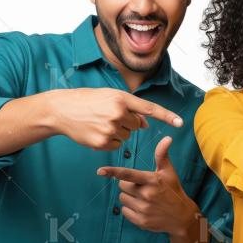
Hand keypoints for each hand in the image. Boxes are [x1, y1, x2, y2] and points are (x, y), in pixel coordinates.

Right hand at [48, 88, 182, 150]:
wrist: (62, 110)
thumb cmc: (88, 101)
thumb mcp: (110, 97)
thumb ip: (130, 108)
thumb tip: (146, 124)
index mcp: (121, 98)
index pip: (150, 108)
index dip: (167, 116)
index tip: (180, 123)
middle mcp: (117, 113)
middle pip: (137, 125)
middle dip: (128, 122)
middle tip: (108, 115)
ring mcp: (109, 129)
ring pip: (126, 136)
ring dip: (118, 131)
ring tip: (100, 122)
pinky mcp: (102, 142)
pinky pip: (116, 145)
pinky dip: (110, 141)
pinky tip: (96, 132)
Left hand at [96, 136, 199, 236]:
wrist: (181, 216)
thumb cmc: (173, 190)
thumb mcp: (168, 172)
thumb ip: (162, 154)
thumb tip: (167, 138)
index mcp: (151, 180)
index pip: (128, 174)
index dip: (113, 171)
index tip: (100, 171)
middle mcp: (146, 195)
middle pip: (122, 185)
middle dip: (129, 185)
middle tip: (142, 187)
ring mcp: (143, 209)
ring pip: (122, 198)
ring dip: (129, 197)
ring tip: (143, 198)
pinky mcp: (141, 221)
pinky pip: (124, 211)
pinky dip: (130, 209)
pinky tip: (142, 208)